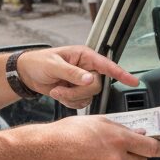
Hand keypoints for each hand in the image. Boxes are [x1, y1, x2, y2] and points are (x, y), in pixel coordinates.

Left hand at [18, 45, 138, 107]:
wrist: (27, 74)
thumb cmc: (38, 62)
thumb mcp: (54, 65)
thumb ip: (73, 73)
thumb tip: (89, 79)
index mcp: (84, 56)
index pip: (107, 65)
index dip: (121, 73)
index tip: (133, 81)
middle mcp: (86, 69)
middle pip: (96, 86)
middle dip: (77, 91)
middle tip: (60, 88)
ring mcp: (82, 82)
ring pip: (89, 96)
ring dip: (71, 97)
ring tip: (57, 90)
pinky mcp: (77, 92)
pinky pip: (82, 103)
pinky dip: (69, 102)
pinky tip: (59, 94)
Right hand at [42, 115, 159, 159]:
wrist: (46, 152)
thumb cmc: (67, 133)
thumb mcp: (98, 121)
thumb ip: (121, 127)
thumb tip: (137, 131)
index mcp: (119, 139)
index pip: (151, 147)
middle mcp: (116, 159)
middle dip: (137, 153)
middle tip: (127, 147)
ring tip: (100, 153)